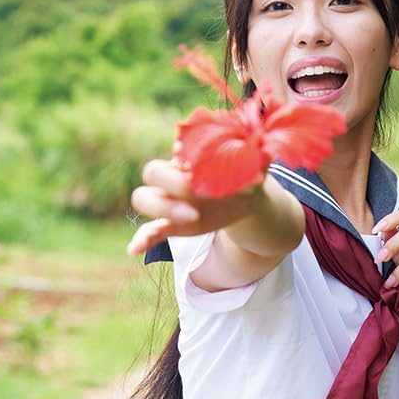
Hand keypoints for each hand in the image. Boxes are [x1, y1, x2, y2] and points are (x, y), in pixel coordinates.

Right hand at [127, 159, 263, 254]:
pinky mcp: (174, 224)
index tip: (203, 178)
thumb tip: (264, 149)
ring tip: (192, 218)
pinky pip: (150, 230)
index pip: (174, 150)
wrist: (247, 197)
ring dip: (161, 209)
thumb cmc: (246, 172)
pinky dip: (141, 239)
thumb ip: (254, 153)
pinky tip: (134, 249)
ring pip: (143, 198)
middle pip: (152, 173)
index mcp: (189, 158)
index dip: (182, 166)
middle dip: (173, 186)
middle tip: (199, 203)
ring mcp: (171, 201)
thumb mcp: (252, 161)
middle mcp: (175, 176)